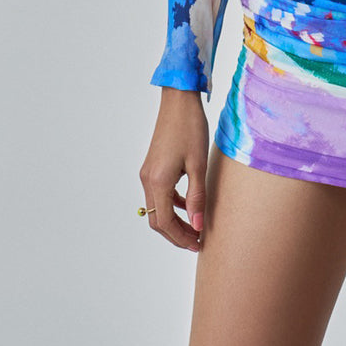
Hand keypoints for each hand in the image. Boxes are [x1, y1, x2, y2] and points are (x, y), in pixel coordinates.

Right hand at [138, 88, 209, 251]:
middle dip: (176, 234)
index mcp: (158, 181)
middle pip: (157, 220)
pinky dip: (172, 205)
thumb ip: (197, 197)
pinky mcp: (152, 167)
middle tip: (196, 241)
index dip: (180, 237)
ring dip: (174, 221)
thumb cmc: (190, 128)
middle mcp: (148, 179)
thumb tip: (197, 225)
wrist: (179, 101)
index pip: (165, 222)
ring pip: (157, 208)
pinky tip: (189, 205)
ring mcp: (148, 173)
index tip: (198, 244)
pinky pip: (159, 194)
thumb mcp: (198, 164)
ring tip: (195, 227)